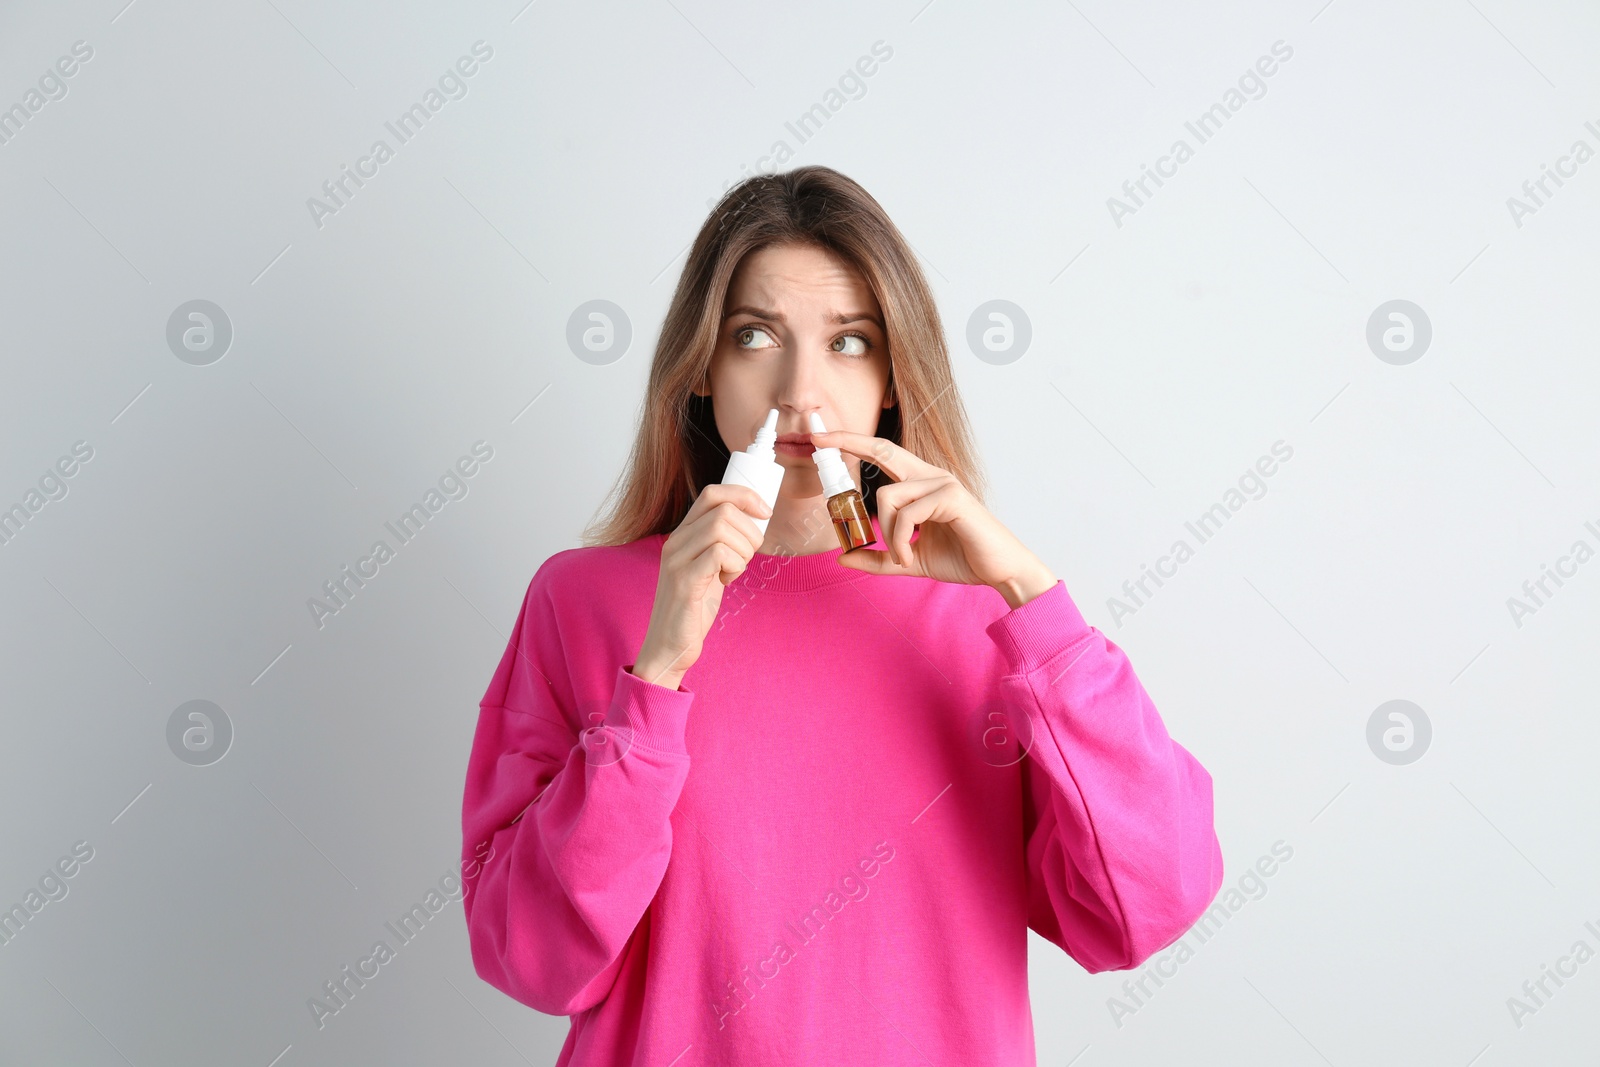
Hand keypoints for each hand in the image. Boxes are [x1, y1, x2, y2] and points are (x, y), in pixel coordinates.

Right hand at [632, 483, 770, 689]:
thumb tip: (755, 520)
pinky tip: (728, 581)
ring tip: (735, 571)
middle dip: (749, 531)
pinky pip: (720, 554)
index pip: (713, 493)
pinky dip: (736, 566)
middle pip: (724, 509)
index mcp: (682, 534)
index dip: (745, 496)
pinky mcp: (684, 582)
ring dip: (743, 550)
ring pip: (723, 528)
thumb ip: (720, 543)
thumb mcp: (708, 567)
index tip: (764, 513)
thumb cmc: (693, 607)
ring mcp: (677, 560)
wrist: (669, 646)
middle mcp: (676, 541)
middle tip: (747, 557)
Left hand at [811, 429, 1057, 608]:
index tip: (822, 438)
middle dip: (847, 440)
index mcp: (921, 483)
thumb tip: (842, 558)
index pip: (883, 454)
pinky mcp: (953, 497)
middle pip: (883, 449)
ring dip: (886, 533)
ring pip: (887, 496)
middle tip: (816, 441)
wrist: (999, 571)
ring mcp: (942, 483)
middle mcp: (931, 475)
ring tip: (901, 556)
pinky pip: (907, 515)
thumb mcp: (908, 560)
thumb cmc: (961, 558)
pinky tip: (910, 557)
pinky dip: (901, 541)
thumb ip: (878, 558)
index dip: (853, 442)